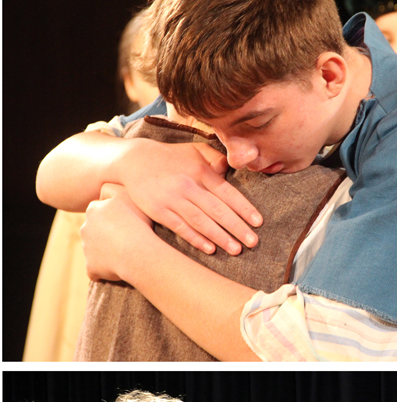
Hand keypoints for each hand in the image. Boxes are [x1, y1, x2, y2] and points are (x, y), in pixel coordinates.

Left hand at [81, 184, 153, 281]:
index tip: (130, 225)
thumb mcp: (131, 197)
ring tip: (129, 256)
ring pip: (97, 251)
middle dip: (109, 237)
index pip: (102, 212)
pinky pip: (98, 271)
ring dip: (109, 254)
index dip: (117, 219)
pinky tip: (122, 271)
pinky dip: (106, 272)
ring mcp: (87, 248)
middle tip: (130, 241)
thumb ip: (119, 190)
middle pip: (97, 232)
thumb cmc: (140, 225)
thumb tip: (110, 187)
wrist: (139, 253)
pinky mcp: (91, 267)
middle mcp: (86, 227)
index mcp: (94, 209)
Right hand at [119, 138, 261, 254]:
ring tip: (236, 249)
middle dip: (237, 227)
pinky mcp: (158, 211)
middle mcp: (188, 186)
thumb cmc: (171, 158)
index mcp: (200, 172)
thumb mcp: (194, 151)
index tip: (258, 222)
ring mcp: (172, 199)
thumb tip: (231, 167)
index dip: (243, 208)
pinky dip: (196, 239)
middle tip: (253, 242)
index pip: (227, 192)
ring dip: (220, 237)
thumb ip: (215, 158)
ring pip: (201, 221)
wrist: (133, 161)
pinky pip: (180, 227)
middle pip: (217, 210)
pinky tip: (210, 249)